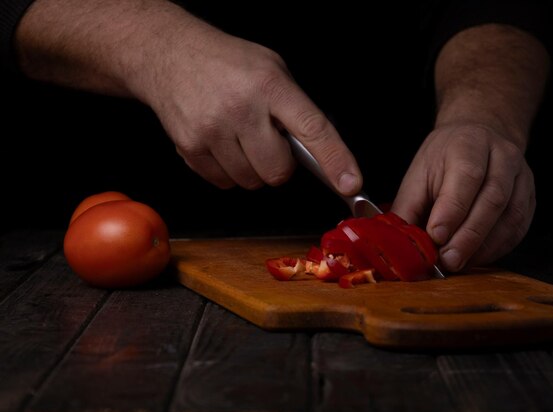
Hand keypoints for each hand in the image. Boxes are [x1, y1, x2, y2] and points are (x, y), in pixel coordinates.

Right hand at [135, 23, 361, 192]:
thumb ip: (293, 108)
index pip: (312, 128)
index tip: (351, 184)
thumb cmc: (227, 63)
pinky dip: (228, 172)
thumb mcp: (271, 69)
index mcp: (270, 84)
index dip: (336, 160)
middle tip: (267, 141)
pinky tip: (220, 143)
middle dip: (279, 165)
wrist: (169, 55)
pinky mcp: (189, 147)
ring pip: (250, 181)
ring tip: (239, 138)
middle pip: (278, 172)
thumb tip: (316, 154)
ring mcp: (212, 130)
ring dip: (252, 169)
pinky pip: (224, 183)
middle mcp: (241, 108)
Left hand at [392, 124, 535, 271]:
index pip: (466, 177)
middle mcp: (502, 156)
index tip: (436, 236)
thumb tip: (400, 244)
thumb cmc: (444, 160)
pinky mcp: (529, 198)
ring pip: (510, 216)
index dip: (452, 210)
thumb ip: (408, 208)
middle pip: (492, 199)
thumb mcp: (418, 174)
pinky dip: (497, 248)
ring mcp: (521, 177)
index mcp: (468, 144)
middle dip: (468, 236)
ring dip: (484, 246)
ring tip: (460, 263)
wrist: (478, 137)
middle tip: (448, 260)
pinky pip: (519, 228)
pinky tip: (477, 257)